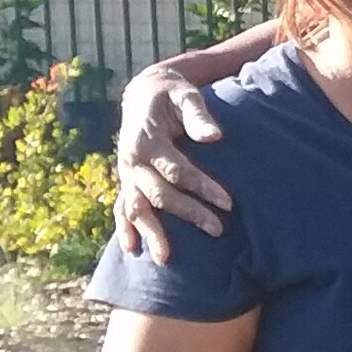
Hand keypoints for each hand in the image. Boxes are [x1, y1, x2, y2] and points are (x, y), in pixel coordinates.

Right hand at [114, 67, 231, 261]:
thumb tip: (214, 136)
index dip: (201, 186)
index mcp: (145, 140)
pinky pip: (123, 208)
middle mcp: (131, 160)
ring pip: (136, 207)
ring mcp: (126, 173)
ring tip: (165, 258)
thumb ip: (198, 115)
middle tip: (218, 230)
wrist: (145, 93)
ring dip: (152, 232)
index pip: (176, 170)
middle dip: (188, 213)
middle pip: (159, 194)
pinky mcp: (128, 180)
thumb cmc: (172, 95)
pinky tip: (132, 249)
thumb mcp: (185, 96)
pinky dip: (126, 228)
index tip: (229, 202)